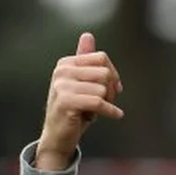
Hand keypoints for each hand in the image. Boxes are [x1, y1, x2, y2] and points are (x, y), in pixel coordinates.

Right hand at [36, 32, 123, 170]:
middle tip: (105, 103)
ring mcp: (62, 85)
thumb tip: (88, 35)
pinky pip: (98, 102)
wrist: (58, 137)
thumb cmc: (74, 111)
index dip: (113, 75)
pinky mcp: (66, 101)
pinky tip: (116, 115)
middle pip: (104, 72)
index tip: (113, 89)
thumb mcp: (82, 84)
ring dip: (107, 103)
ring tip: (96, 111)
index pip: (101, 58)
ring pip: (102, 89)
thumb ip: (86, 61)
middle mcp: (62, 71)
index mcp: (66, 63)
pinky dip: (111, 111)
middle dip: (111, 90)